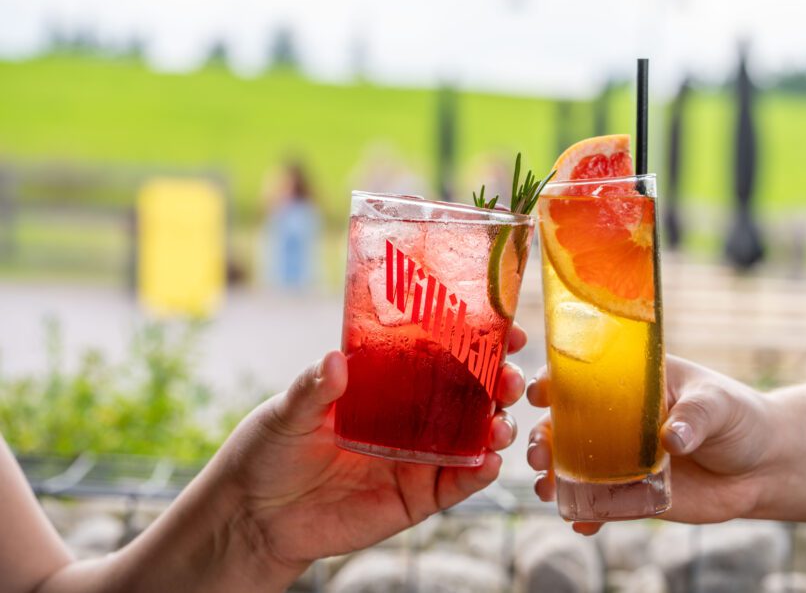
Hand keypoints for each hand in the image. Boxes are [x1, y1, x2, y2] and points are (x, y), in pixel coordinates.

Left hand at [215, 325, 527, 574]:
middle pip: (471, 394)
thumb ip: (314, 387)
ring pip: (474, 437)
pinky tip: (489, 461)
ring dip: (497, 426)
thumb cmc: (271, 450)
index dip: (477, 340)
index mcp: (389, 382)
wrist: (257, 517)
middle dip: (500, 382)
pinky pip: (458, 483)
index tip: (504, 327)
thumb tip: (336, 359)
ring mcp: (419, 456)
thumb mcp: (289, 411)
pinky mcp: (418, 497)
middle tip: (509, 375)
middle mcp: (413, 416)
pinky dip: (479, 473)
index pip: (441, 353)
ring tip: (500, 422)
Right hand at [526, 355, 772, 533]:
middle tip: (539, 451)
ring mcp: (621, 458)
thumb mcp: (718, 405)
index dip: (553, 382)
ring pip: (573, 466)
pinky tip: (581, 524)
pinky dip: (586, 516)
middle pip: (564, 424)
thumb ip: (694, 416)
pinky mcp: (634, 494)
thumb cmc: (739, 418)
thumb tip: (671, 437)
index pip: (581, 376)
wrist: (764, 467)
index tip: (539, 393)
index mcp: (631, 383)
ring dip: (552, 477)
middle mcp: (616, 419)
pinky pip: (601, 506)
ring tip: (548, 489)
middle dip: (542, 436)